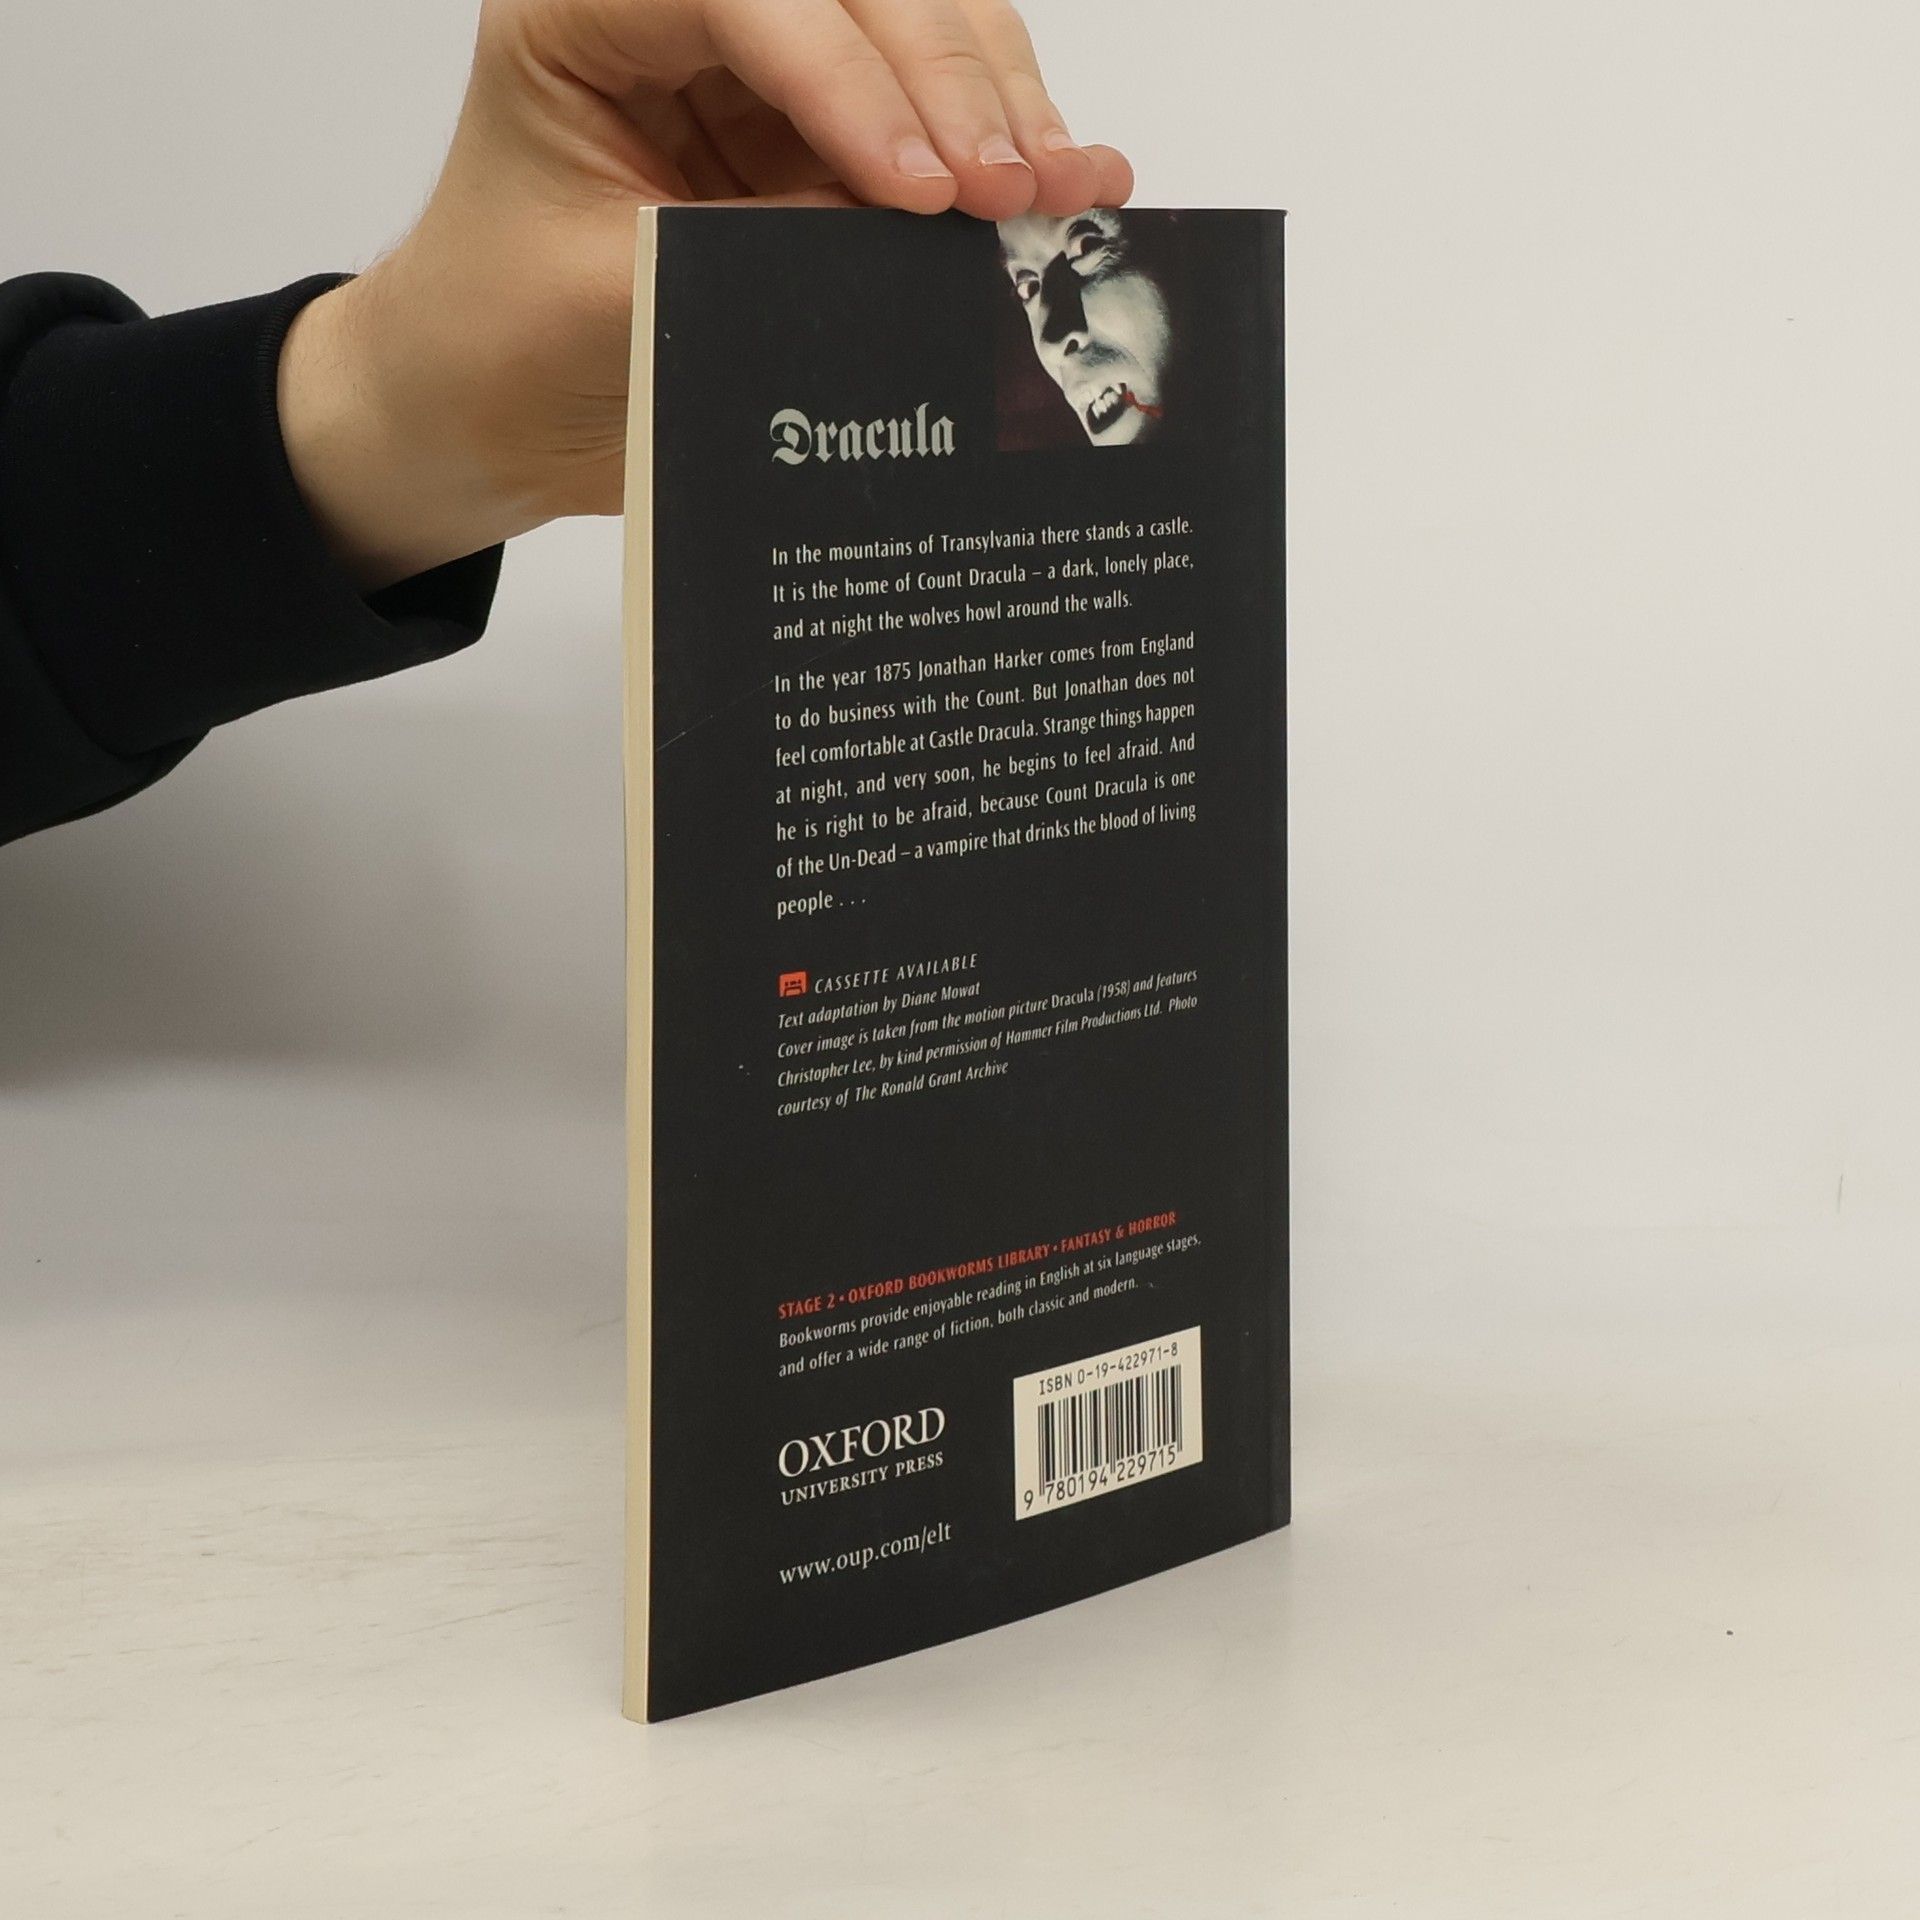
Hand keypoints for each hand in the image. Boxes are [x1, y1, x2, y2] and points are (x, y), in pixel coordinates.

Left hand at [279, 0, 1133, 589]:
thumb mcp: (619, 296)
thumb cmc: (503, 342)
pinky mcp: (819, 133)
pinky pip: (933, 108)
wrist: (490, 411)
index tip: (919, 193)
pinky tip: (1078, 177)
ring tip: (1062, 190)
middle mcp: (680, 13)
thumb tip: (925, 239)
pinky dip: (1005, 138)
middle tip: (1013, 191)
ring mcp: (761, 69)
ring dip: (998, 98)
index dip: (849, 83)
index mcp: (585, 11)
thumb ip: (759, 252)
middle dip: (948, 82)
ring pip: (916, 22)